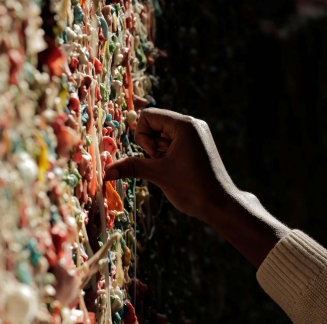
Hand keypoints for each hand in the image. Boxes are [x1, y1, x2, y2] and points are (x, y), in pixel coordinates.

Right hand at [105, 108, 290, 267]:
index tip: (155, 156)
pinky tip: (175, 169)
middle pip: (155, 124)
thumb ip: (131, 167)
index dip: (143, 137)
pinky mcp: (198, 145)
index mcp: (184, 125)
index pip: (148, 116)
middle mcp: (192, 124)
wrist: (220, 205)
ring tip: (170, 168)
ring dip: (159, 152)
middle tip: (163, 163)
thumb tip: (107, 171)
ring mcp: (197, 134)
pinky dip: (167, 155)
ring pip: (162, 135)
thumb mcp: (158, 174)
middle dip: (151, 145)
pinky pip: (173, 142)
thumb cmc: (191, 188)